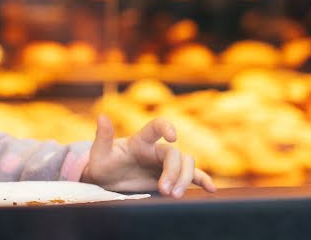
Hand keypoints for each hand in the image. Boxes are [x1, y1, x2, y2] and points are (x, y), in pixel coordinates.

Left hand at [81, 114, 215, 197]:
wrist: (107, 180)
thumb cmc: (102, 164)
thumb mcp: (99, 153)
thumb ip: (103, 136)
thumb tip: (102, 116)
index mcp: (139, 140)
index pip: (156, 127)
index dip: (166, 127)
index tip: (173, 137)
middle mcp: (155, 149)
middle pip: (175, 154)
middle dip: (173, 172)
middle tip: (165, 191)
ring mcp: (164, 163)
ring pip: (187, 164)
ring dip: (185, 179)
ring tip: (174, 196)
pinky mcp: (170, 177)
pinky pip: (191, 176)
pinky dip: (203, 180)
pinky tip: (211, 189)